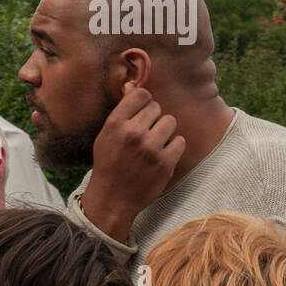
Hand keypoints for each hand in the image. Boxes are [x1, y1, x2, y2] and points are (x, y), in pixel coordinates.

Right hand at [82, 83, 185, 242]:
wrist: (112, 199)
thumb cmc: (108, 164)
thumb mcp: (105, 136)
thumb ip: (122, 113)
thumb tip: (134, 86)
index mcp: (115, 124)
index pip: (141, 94)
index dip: (144, 102)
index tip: (141, 113)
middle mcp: (132, 133)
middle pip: (157, 107)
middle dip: (153, 119)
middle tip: (144, 135)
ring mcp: (150, 148)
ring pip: (170, 122)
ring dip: (165, 132)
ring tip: (153, 145)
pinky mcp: (165, 162)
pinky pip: (180, 141)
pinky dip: (173, 148)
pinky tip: (161, 157)